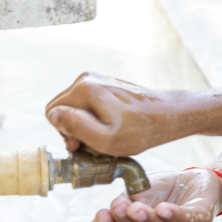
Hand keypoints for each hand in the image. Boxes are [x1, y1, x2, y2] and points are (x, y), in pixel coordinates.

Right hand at [45, 72, 187, 155]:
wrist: (168, 116)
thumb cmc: (140, 130)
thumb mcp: (105, 139)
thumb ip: (76, 126)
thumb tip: (54, 114)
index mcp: (85, 88)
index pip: (52, 112)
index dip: (64, 132)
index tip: (82, 144)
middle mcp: (88, 78)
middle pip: (63, 108)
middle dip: (74, 128)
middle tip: (93, 143)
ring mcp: (98, 80)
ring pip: (75, 107)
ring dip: (85, 124)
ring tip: (105, 135)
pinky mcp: (106, 85)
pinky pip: (88, 104)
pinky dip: (95, 118)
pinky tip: (112, 127)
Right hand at [92, 170, 221, 221]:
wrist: (192, 178)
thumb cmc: (160, 192)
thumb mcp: (134, 199)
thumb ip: (118, 212)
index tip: (98, 221)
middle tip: (113, 210)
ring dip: (148, 221)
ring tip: (134, 207)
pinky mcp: (203, 220)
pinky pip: (188, 220)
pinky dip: (174, 215)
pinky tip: (162, 208)